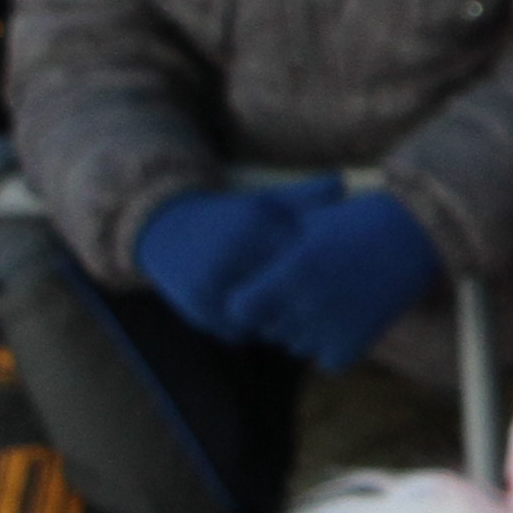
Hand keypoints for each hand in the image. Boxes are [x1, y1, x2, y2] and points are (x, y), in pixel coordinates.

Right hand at [132, 179, 340, 337]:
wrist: (170, 233)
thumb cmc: (235, 218)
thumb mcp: (268, 202)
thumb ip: (307, 196)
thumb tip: (343, 181)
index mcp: (254, 226)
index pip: (301, 263)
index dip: (316, 275)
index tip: (327, 277)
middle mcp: (230, 256)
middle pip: (283, 295)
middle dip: (297, 301)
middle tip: (309, 301)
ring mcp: (212, 286)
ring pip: (262, 318)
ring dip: (275, 319)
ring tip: (284, 309)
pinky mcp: (199, 311)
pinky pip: (238, 331)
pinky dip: (250, 328)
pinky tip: (256, 316)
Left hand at [236, 191, 447, 370]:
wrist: (420, 232)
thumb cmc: (360, 220)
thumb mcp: (311, 224)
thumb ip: (278, 251)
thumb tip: (255, 272)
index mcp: (293, 272)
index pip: (240, 309)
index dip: (247, 300)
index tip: (260, 291)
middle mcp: (308, 304)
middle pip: (268, 329)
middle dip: (276, 313)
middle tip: (301, 292)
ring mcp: (332, 328)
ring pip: (295, 345)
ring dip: (303, 329)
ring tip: (326, 301)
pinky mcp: (356, 345)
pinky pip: (325, 359)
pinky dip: (331, 345)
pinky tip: (344, 318)